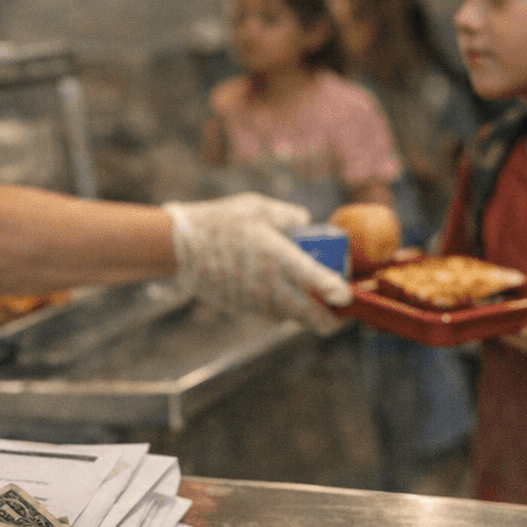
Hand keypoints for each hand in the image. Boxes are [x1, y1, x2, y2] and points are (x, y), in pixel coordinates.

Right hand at [163, 193, 352, 333]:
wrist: (180, 246)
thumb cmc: (220, 221)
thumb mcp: (257, 207)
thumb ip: (287, 216)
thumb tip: (305, 222)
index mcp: (277, 255)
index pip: (315, 279)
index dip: (336, 291)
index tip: (346, 296)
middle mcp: (269, 283)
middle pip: (309, 314)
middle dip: (328, 320)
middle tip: (337, 313)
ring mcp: (256, 299)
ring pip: (292, 318)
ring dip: (307, 316)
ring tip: (318, 306)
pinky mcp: (244, 306)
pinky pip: (272, 314)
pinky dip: (285, 310)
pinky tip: (286, 297)